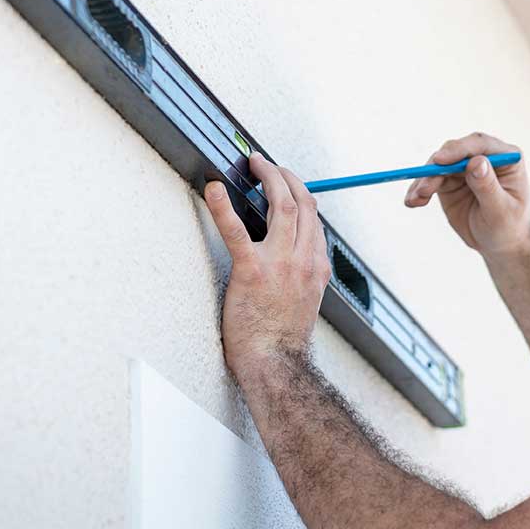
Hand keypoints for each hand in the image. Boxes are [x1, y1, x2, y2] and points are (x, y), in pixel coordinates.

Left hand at [204, 154, 330, 376]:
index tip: (286, 182)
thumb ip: (302, 274)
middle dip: (285, 176)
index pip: (313, 218)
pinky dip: (223, 207)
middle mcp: (304, 260)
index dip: (299, 192)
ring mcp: (280, 263)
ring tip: (253, 165)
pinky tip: (213, 190)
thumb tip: (288, 255)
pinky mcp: (252, 271)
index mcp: (316, 267)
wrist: (275, 364)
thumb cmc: (282, 339)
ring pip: (282, 205)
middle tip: (266, 164)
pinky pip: (236, 231)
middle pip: (302, 202)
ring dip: (268, 177)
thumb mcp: (305, 301)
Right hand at [403, 132, 529, 256]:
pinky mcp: (450, 181)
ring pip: (439, 165)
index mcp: (506, 158)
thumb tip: (476, 162)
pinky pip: (430, 179)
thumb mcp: (501, 211)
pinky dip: (419, 189)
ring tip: (415, 199)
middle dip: (435, 168)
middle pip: (455, 152)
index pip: (480, 145)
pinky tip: (412, 201)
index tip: (439, 161)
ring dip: (424, 180)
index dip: (459, 149)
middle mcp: (485, 158)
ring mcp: (465, 168)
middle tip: (423, 188)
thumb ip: (488, 187)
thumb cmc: (508, 227)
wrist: (499, 245)